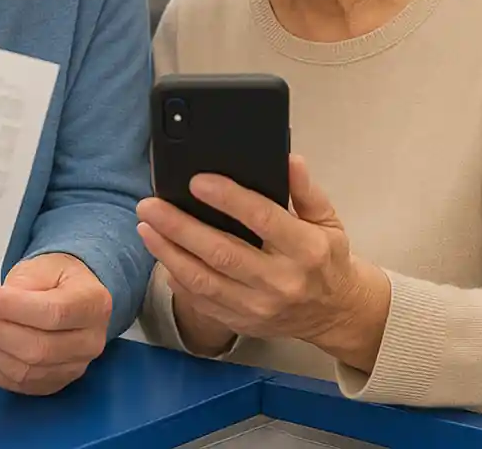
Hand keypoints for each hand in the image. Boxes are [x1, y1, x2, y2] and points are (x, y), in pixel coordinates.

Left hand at [0, 253, 111, 395]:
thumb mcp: (44, 265)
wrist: (74, 294)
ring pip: (24, 370)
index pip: (53, 313)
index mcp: (93, 304)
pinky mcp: (54, 384)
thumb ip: (23, 284)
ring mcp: (74, 368)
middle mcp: (90, 342)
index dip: (14, 309)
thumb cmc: (57, 275)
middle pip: (38, 348)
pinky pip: (17, 383)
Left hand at [137, 156, 390, 372]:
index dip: (228, 199)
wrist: (336, 313)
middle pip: (221, 252)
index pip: (262, 219)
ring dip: (168, 252)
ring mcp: (259, 308)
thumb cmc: (326, 257)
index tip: (196, 181)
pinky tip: (161, 254)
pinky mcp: (242, 323)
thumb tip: (287, 158)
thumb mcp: (327, 218)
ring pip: (203, 280)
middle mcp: (281, 281)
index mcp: (306, 250)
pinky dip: (177, 278)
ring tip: (145, 226)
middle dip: (179, 227)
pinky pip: (201, 302)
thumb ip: (305, 188)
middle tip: (149, 204)